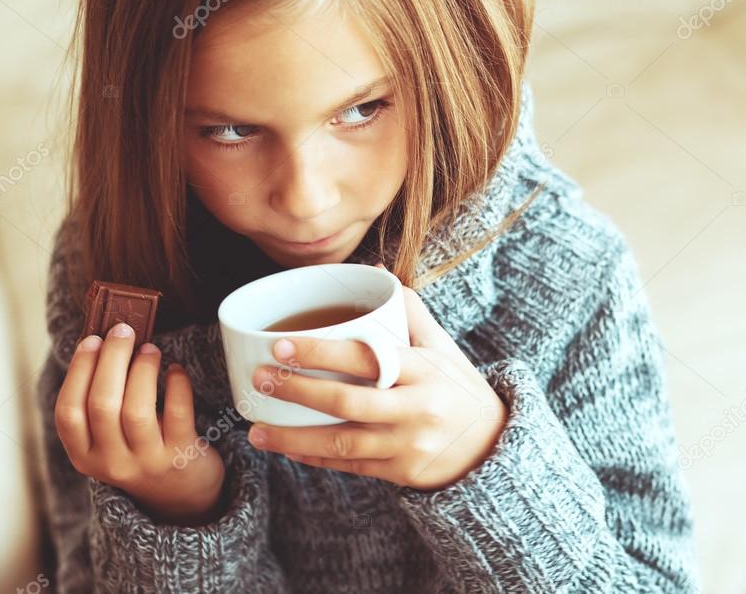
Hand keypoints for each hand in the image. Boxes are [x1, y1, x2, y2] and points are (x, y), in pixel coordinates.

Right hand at [54, 322, 225, 525]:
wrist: (183, 496)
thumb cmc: (142, 451)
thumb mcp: (111, 438)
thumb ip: (102, 401)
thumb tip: (106, 342)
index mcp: (84, 456)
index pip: (68, 412)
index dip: (78, 371)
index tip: (91, 339)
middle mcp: (111, 463)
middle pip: (102, 405)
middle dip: (111, 360)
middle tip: (123, 330)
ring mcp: (147, 463)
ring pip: (135, 410)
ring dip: (142, 370)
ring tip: (150, 348)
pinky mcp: (181, 457)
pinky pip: (177, 414)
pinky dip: (176, 385)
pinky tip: (176, 370)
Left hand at [247, 277, 508, 491]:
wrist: (490, 445)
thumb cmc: (456, 385)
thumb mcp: (442, 346)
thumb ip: (410, 310)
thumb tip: (375, 272)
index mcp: (424, 370)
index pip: (366, 358)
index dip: (320, 353)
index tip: (279, 345)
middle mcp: (417, 408)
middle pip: (348, 402)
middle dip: (298, 392)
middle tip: (260, 380)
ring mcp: (408, 445)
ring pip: (342, 442)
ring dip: (294, 438)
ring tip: (256, 429)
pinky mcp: (400, 473)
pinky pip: (350, 466)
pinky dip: (315, 458)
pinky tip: (287, 449)